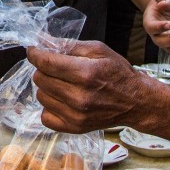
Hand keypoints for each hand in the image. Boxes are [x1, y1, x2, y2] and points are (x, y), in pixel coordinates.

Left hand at [28, 41, 167, 133]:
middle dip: (44, 69)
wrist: (136, 102)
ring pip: (41, 96)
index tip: (33, 51)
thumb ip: (69, 45)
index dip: (35, 54)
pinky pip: (45, 117)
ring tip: (62, 84)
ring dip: (47, 88)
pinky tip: (62, 100)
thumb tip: (42, 41)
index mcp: (86, 73)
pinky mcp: (75, 128)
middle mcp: (79, 97)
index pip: (46, 63)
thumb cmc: (118, 73)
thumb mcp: (98, 50)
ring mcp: (76, 115)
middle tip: (56, 67)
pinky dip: (50, 107)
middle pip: (40, 79)